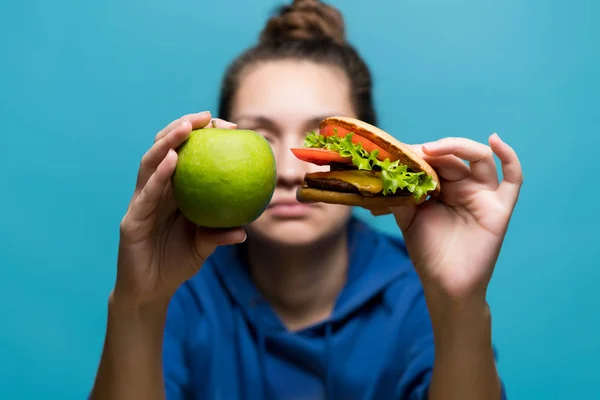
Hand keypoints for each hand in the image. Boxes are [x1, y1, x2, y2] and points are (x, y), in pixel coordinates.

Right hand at [115, 111, 246, 305]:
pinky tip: (172, 160)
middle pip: (165, 149)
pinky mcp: (132, 219)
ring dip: (168, 142)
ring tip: (187, 128)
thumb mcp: (203, 246)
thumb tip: (245, 229)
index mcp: (173, 192)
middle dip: (184, 127)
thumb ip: (219, 234)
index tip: (228, 127)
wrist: (150, 291)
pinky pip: (146, 194)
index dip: (202, 137)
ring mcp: (141, 202)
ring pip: (150, 163)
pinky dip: (158, 175)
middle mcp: (155, 191)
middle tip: (207, 116)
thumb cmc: (176, 263)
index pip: (186, 155)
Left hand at [390, 134, 522, 302]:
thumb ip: (403, 194)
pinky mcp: (500, 209)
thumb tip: (389, 171)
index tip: (398, 153)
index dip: (419, 153)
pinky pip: (513, 179)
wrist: (445, 285)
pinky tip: (494, 140)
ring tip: (432, 150)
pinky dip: (508, 157)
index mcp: (444, 187)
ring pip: (479, 158)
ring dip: (457, 147)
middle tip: (412, 154)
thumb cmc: (428, 252)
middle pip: (454, 156)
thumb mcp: (408, 217)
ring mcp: (484, 195)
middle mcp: (465, 187)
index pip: (435, 159)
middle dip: (432, 151)